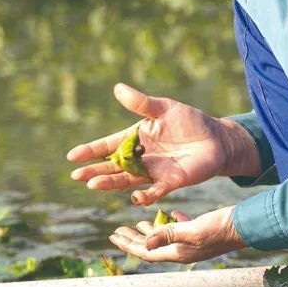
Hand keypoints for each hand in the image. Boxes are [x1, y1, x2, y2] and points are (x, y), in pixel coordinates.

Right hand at [67, 84, 260, 205]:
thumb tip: (117, 89)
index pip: (108, 146)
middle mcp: (140, 158)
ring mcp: (153, 172)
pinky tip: (134, 197)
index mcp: (135, 139)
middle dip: (94, 170)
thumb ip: (141, 104)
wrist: (215, 139)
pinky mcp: (170, 182)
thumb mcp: (164, 108)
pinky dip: (145, 195)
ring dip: (111, 183)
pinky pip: (154, 191)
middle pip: (113, 166)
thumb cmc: (189, 122)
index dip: (90, 151)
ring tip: (93, 184)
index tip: (72, 156)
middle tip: (76, 176)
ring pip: (127, 180)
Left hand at [109, 207, 245, 262]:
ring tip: (138, 224)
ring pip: (165, 238)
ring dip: (150, 231)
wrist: (246, 226)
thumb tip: (145, 242)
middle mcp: (183, 251)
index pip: (146, 252)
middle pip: (151, 247)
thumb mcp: (192, 231)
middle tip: (117, 231)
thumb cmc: (220, 228)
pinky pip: (181, 229)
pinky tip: (169, 213)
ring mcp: (193, 243)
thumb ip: (169, 235)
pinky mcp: (201, 233)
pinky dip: (172, 223)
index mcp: (177, 253)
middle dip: (133, 239)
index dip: (128, 245)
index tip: (113, 236)